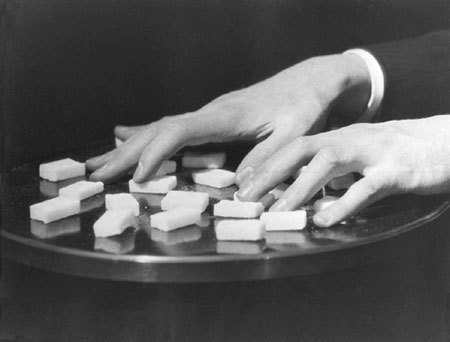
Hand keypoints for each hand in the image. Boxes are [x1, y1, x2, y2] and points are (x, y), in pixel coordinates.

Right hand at [86, 54, 369, 182]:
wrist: (310, 81)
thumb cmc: (304, 107)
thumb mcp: (295, 134)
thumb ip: (267, 158)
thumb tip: (238, 189)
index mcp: (226, 116)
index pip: (180, 131)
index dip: (156, 153)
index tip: (138, 177)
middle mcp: (210, 112)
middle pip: (158, 130)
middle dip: (126, 154)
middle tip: (94, 173)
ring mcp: (208, 113)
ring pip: (158, 127)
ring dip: (127, 146)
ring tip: (98, 161)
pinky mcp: (211, 116)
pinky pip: (171, 126)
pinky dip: (145, 134)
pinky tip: (125, 134)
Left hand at [236, 115, 449, 226]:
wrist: (442, 142)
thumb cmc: (392, 154)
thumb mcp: (356, 158)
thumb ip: (330, 173)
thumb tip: (298, 193)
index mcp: (337, 137)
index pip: (294, 147)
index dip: (266, 164)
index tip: (241, 185)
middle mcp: (349, 140)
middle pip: (301, 150)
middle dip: (270, 174)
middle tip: (244, 198)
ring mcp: (372, 152)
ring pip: (328, 163)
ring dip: (298, 188)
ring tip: (276, 212)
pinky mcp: (396, 170)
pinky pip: (367, 187)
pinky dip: (344, 204)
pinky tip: (325, 220)